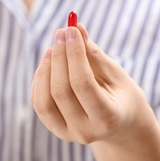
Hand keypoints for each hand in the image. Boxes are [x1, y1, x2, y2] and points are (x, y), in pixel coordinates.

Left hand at [31, 24, 153, 143]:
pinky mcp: (54, 129)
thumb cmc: (121, 96)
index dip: (74, 54)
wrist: (121, 127)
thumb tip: (75, 26)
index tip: (71, 29)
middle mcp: (84, 131)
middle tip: (61, 32)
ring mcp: (67, 133)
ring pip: (43, 100)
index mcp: (107, 118)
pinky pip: (38, 102)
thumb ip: (94, 54)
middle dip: (59, 57)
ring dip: (45, 69)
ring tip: (53, 48)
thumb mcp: (115, 75)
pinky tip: (49, 63)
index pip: (83, 84)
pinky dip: (40, 79)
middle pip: (60, 91)